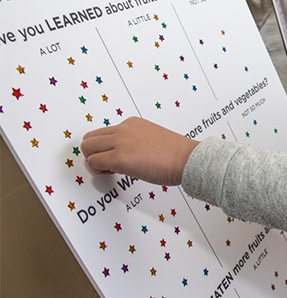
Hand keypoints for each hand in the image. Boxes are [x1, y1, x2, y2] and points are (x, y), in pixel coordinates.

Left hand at [81, 117, 197, 185]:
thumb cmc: (177, 154)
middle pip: (90, 138)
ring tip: (108, 169)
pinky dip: (98, 171)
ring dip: (93, 161)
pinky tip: (113, 173)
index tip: (112, 156)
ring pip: (87, 148)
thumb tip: (128, 155)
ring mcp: (120, 142)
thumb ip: (136, 142)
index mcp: (132, 123)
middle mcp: (123, 129)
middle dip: (93, 153)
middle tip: (104, 164)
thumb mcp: (153, 139)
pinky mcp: (118, 158)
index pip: (104, 132)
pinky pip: (93, 163)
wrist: (187, 159)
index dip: (105, 147)